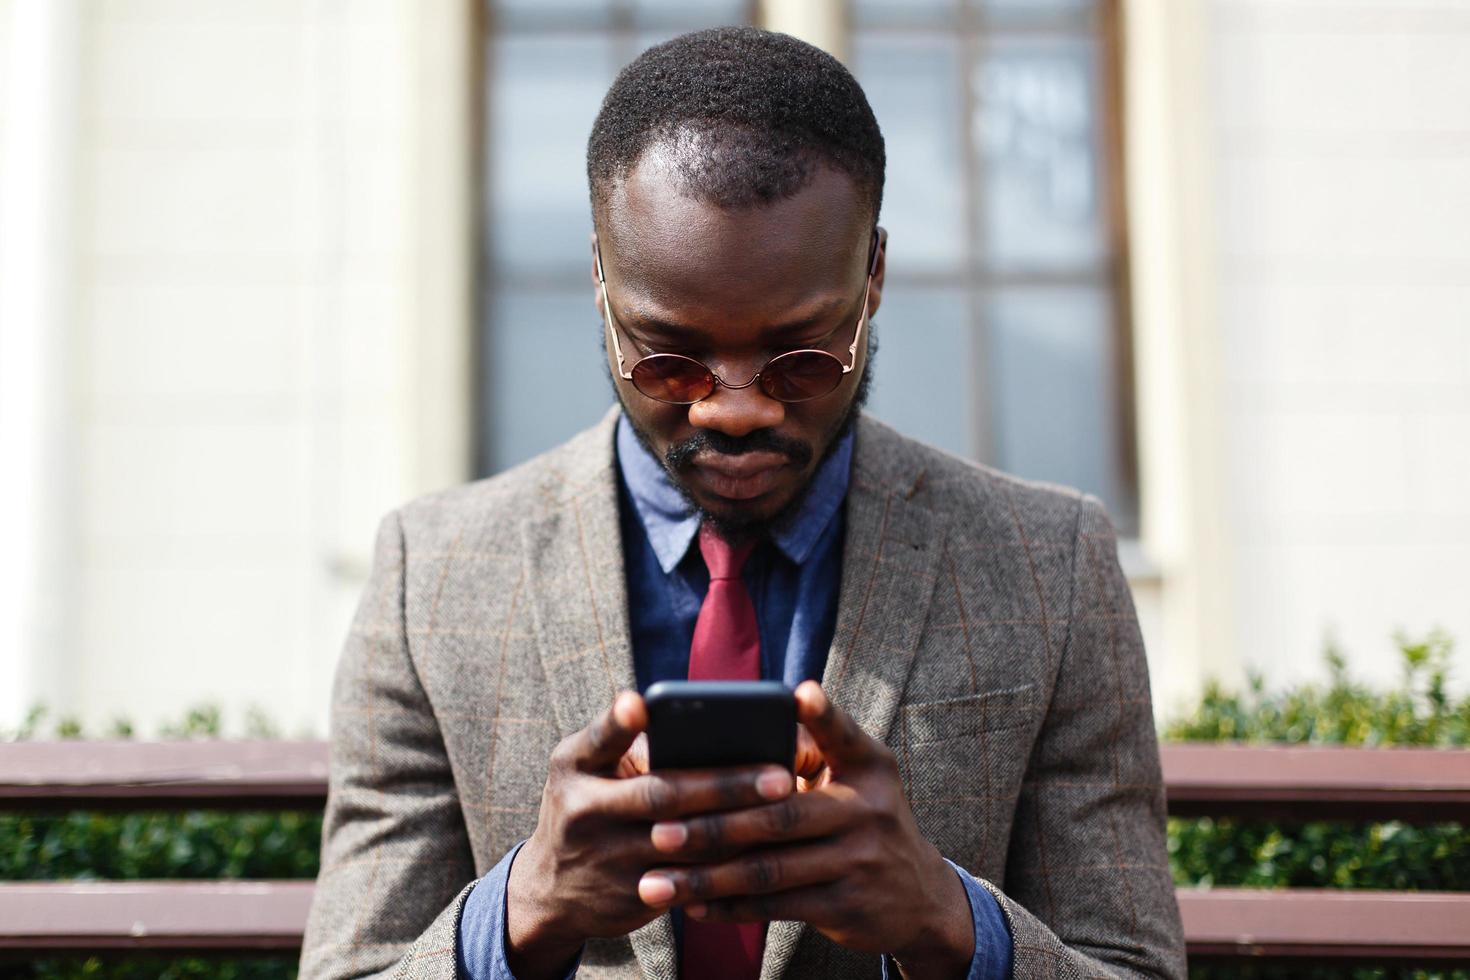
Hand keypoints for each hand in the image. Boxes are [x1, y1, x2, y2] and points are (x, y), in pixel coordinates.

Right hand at [506, 692, 794, 978]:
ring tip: (785, 809)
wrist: (551, 891)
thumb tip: (710, 726)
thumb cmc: (588, 806)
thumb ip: (629, 746)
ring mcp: (605, 859)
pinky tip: (766, 848)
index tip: (640, 703)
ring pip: (683, 842)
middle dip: (724, 785)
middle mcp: (582, 810)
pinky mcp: (627, 897)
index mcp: (574, 766)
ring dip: (738, 826)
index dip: (618, 723)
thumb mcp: (587, 769)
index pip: (598, 739)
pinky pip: (688, 880)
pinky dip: (727, 864)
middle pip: (660, 795)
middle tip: (779, 776)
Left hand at [636, 681, 974, 979]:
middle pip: (779, 815)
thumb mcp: (860, 780)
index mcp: (869, 765)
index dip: (823, 715)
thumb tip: (736, 734)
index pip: (843, 735)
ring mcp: (859, 860)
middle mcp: (868, 809)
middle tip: (658, 829)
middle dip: (713, 825)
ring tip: (657, 881)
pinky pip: (776, 906)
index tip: (801, 693)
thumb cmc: (866, 821)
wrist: (921, 898)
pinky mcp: (847, 905)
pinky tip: (692, 904)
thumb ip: (815, 753)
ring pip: (769, 869)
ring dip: (706, 877)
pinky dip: (730, 906)